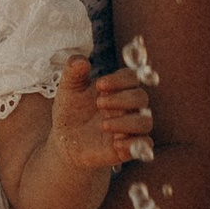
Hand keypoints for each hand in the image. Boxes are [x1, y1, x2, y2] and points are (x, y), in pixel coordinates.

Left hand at [50, 55, 154, 175]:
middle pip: (141, 97)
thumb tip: (80, 60)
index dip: (119, 79)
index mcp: (117, 89)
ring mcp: (129, 128)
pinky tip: (115, 143)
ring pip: (145, 122)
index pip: (131, 77)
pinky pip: (145, 145)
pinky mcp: (128, 148)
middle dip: (122, 99)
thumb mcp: (68, 90)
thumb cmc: (70, 111)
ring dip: (127, 122)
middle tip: (99, 103)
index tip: (99, 85)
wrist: (63, 141)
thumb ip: (73, 72)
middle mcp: (128, 107)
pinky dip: (134, 144)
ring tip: (103, 125)